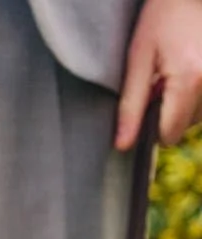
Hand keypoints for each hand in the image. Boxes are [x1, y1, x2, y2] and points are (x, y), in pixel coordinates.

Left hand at [117, 0, 201, 146]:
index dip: (153, 127)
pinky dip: (198, 91)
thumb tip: (123, 145)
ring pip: (200, 114)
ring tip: (179, 70)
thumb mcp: (139, 58)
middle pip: (186, 125)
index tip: (148, 105)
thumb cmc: (164, 15)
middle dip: (171, 110)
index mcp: (190, 79)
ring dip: (187, 101)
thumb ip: (130, 105)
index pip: (170, 133)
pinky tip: (190, 69)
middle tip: (163, 79)